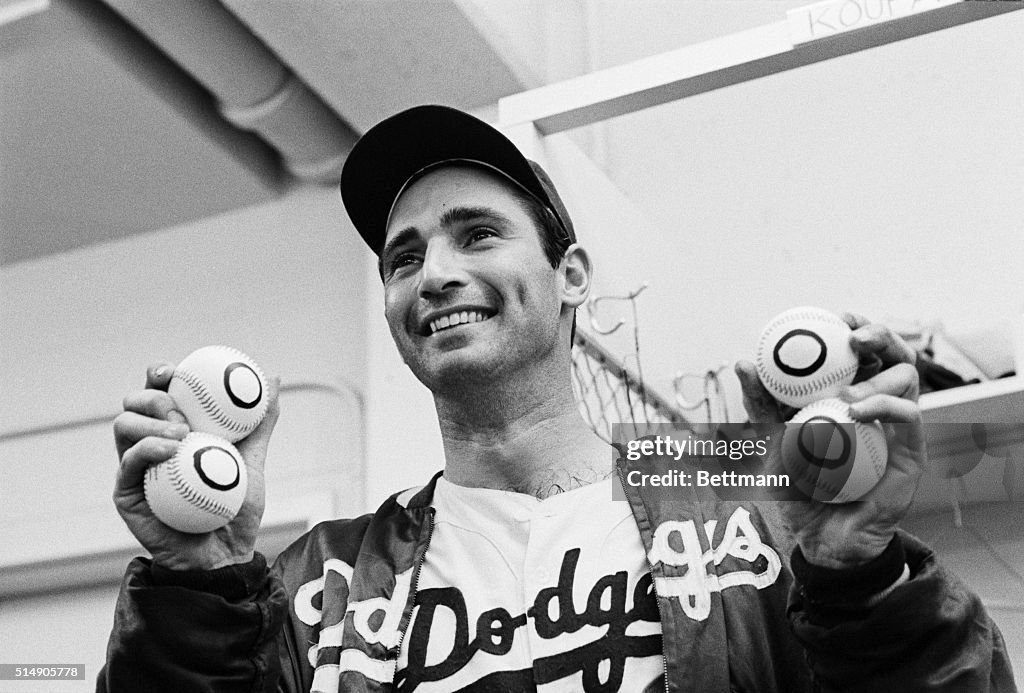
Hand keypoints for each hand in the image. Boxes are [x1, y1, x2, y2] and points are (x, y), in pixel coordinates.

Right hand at [113, 362, 279, 570]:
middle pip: (134, 403)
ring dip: (149, 421)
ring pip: (124, 426)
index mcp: (175, 431)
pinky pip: (128, 463)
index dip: (160, 374)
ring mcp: (136, 467)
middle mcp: (150, 444)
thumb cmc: (235, 510)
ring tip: (180, 432)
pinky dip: (147, 449)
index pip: (159, 392)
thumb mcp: (253, 461)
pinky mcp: (127, 492)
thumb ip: (260, 424)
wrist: (225, 556)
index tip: (174, 370)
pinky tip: (170, 450)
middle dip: (151, 394)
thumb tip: (275, 380)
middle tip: (178, 407)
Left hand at [736, 313, 925, 569]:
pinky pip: (909, 416)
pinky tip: (855, 411)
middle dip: (878, 333)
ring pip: (907, 376)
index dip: (853, 324)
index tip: (831, 315)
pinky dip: (884, 404)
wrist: (820, 540)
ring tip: (845, 393)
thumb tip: (742, 363)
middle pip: (892, 353)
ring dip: (878, 375)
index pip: (860, 350)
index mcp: (848, 394)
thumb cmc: (797, 489)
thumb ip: (759, 407)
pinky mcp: (910, 452)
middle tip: (853, 334)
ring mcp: (897, 427)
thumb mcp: (770, 443)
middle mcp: (877, 404)